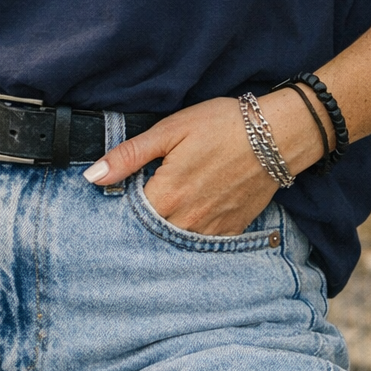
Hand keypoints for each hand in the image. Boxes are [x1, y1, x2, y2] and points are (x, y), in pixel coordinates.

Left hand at [83, 92, 321, 235]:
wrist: (277, 135)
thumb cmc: (222, 125)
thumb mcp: (171, 130)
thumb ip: (130, 156)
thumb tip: (92, 176)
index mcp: (167, 196)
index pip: (127, 218)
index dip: (117, 209)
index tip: (113, 200)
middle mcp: (187, 221)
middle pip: (149, 235)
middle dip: (138, 225)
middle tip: (137, 207)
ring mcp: (211, 230)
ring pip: (175, 244)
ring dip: (163, 233)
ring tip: (161, 214)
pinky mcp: (231, 230)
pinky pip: (202, 245)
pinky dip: (190, 237)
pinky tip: (188, 219)